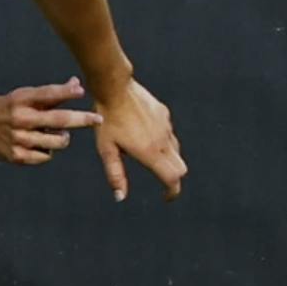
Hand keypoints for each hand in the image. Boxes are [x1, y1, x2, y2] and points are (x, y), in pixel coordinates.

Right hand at [0, 77, 103, 164]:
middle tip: (97, 120)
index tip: (81, 92)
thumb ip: (53, 93)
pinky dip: (48, 151)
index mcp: (21, 100)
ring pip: (56, 142)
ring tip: (59, 135)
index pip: (47, 94)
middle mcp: (20, 118)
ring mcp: (18, 138)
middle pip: (58, 120)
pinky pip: (45, 156)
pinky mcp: (16, 155)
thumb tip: (77, 85)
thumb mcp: (26, 96)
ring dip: (63, 139)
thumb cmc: (9, 108)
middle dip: (81, 120)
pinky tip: (42, 145)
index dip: (65, 92)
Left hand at [93, 79, 185, 201]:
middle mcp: (163, 141)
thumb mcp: (106, 149)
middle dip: (174, 177)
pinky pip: (168, 133)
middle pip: (180, 168)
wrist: (115, 89)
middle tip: (163, 182)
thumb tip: (120, 197)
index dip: (172, 191)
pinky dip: (163, 141)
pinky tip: (145, 135)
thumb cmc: (106, 120)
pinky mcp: (164, 115)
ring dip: (168, 159)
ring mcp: (166, 126)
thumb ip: (115, 174)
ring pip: (175, 150)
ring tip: (148, 157)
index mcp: (150, 152)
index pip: (172, 178)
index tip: (167, 197)